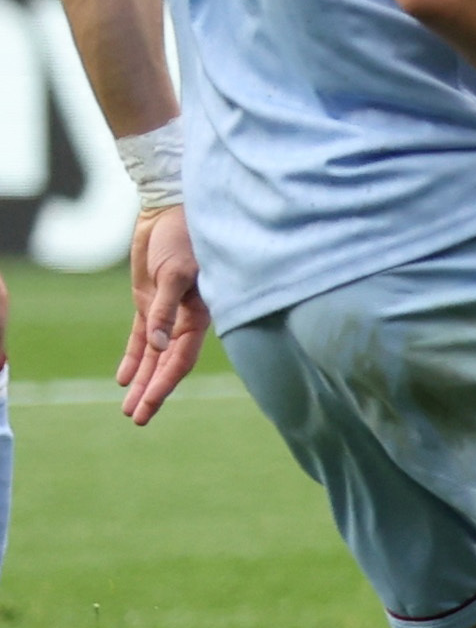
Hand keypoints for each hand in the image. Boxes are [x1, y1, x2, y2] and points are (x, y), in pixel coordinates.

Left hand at [116, 203, 205, 423]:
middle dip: (152, 391)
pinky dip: (134, 356)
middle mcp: (185, 319)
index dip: (164, 384)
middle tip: (137, 418)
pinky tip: (124, 378)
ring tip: (129, 407)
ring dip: (143, 380)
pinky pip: (141, 336)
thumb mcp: (174, 273)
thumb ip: (166, 311)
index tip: (148, 405)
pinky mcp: (150, 301)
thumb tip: (157, 346)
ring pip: (153, 355)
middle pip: (167, 364)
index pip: (180, 359)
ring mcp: (166, 311)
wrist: (172, 209)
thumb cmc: (185, 238)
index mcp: (200, 314)